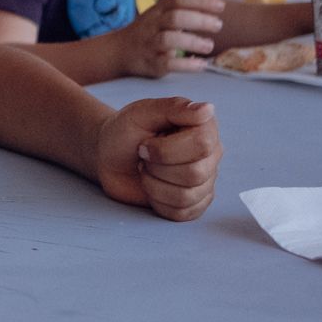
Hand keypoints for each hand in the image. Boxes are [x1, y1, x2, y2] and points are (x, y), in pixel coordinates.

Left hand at [91, 97, 220, 220]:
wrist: (109, 157)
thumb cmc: (125, 132)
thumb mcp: (141, 113)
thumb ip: (173, 108)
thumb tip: (208, 109)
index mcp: (204, 127)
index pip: (202, 144)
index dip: (166, 149)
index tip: (144, 145)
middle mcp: (211, 154)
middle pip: (195, 173)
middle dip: (157, 168)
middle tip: (143, 158)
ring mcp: (205, 181)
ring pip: (187, 196)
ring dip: (154, 185)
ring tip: (146, 171)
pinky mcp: (194, 203)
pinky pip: (183, 213)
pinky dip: (158, 202)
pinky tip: (151, 187)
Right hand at [111, 0, 224, 78]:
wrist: (119, 51)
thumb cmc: (150, 29)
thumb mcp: (164, 12)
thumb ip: (189, 1)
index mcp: (158, 10)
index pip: (178, 0)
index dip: (200, 1)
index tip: (221, 6)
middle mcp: (152, 25)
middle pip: (175, 18)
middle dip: (198, 20)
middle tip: (218, 25)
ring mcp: (150, 44)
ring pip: (168, 40)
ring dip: (191, 42)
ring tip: (209, 46)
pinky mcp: (150, 64)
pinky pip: (166, 64)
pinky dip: (185, 65)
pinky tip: (201, 65)